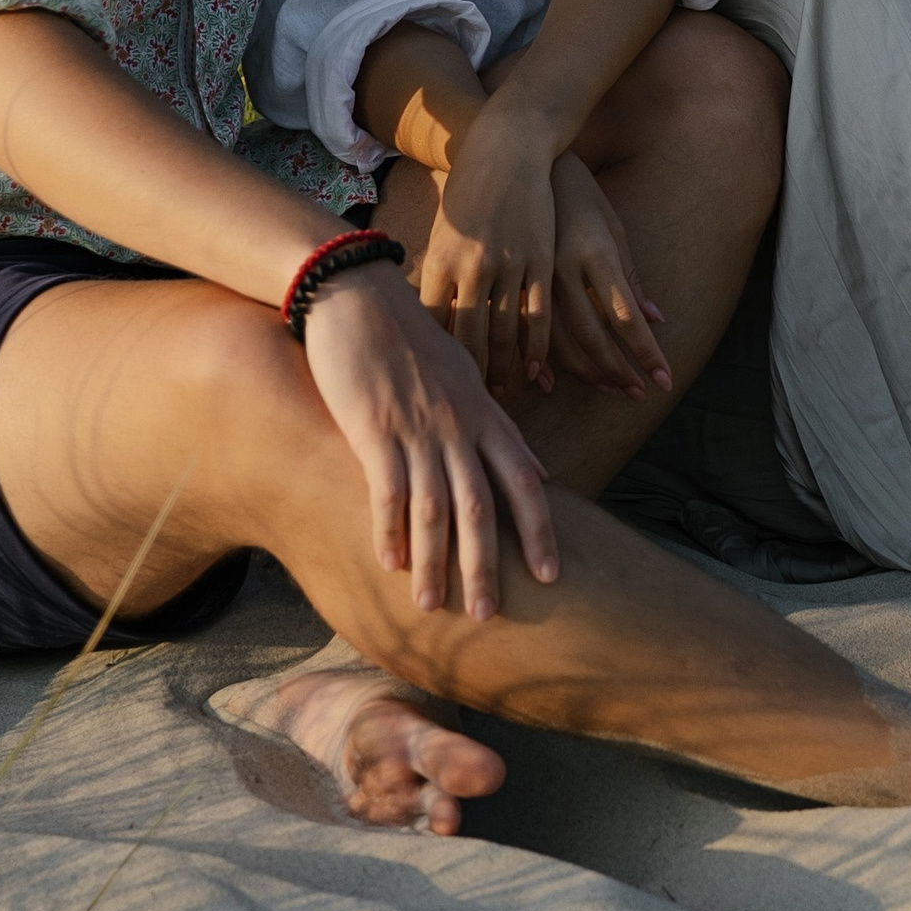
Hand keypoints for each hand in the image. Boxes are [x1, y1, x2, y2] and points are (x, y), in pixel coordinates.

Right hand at [299, 266, 557, 619]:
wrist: (359, 295)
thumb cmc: (409, 335)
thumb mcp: (465, 374)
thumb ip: (498, 425)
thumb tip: (537, 468)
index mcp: (483, 413)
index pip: (523, 479)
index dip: (538, 529)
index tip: (551, 575)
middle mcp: (458, 425)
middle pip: (483, 506)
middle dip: (488, 565)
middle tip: (490, 614)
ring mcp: (417, 427)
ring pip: (436, 507)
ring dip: (436, 563)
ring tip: (435, 608)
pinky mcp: (374, 428)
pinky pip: (387, 490)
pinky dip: (390, 531)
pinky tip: (390, 566)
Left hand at [420, 109, 559, 396]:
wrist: (506, 145)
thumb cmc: (468, 190)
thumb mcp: (443, 233)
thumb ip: (437, 278)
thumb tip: (428, 323)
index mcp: (439, 261)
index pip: (432, 326)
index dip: (436, 361)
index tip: (436, 390)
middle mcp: (470, 267)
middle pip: (467, 338)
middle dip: (470, 377)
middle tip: (471, 408)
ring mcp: (508, 264)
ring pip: (504, 331)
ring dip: (504, 368)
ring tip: (503, 395)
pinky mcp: (540, 259)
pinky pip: (538, 313)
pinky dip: (537, 346)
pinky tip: (536, 369)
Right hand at [548, 155, 671, 400]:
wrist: (526, 163)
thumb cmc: (580, 195)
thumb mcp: (612, 228)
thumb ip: (630, 276)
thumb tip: (655, 319)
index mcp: (596, 252)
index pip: (625, 315)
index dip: (645, 352)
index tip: (664, 379)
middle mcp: (565, 268)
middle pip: (593, 335)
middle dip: (617, 370)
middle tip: (638, 394)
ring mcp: (535, 276)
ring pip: (559, 340)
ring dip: (585, 371)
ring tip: (608, 389)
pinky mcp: (512, 280)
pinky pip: (526, 331)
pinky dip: (541, 359)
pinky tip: (551, 380)